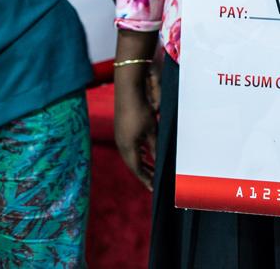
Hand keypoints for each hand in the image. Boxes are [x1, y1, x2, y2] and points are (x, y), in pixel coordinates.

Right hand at [114, 73, 156, 189]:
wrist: (128, 91)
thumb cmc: (141, 111)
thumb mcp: (152, 131)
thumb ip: (154, 147)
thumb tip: (157, 162)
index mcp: (128, 148)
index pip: (137, 169)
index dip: (146, 179)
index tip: (154, 188)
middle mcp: (122, 145)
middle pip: (134, 164)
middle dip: (144, 173)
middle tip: (154, 182)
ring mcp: (121, 137)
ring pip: (133, 156)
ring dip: (142, 163)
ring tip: (152, 170)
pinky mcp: (123, 130)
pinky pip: (132, 147)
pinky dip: (140, 153)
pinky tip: (147, 153)